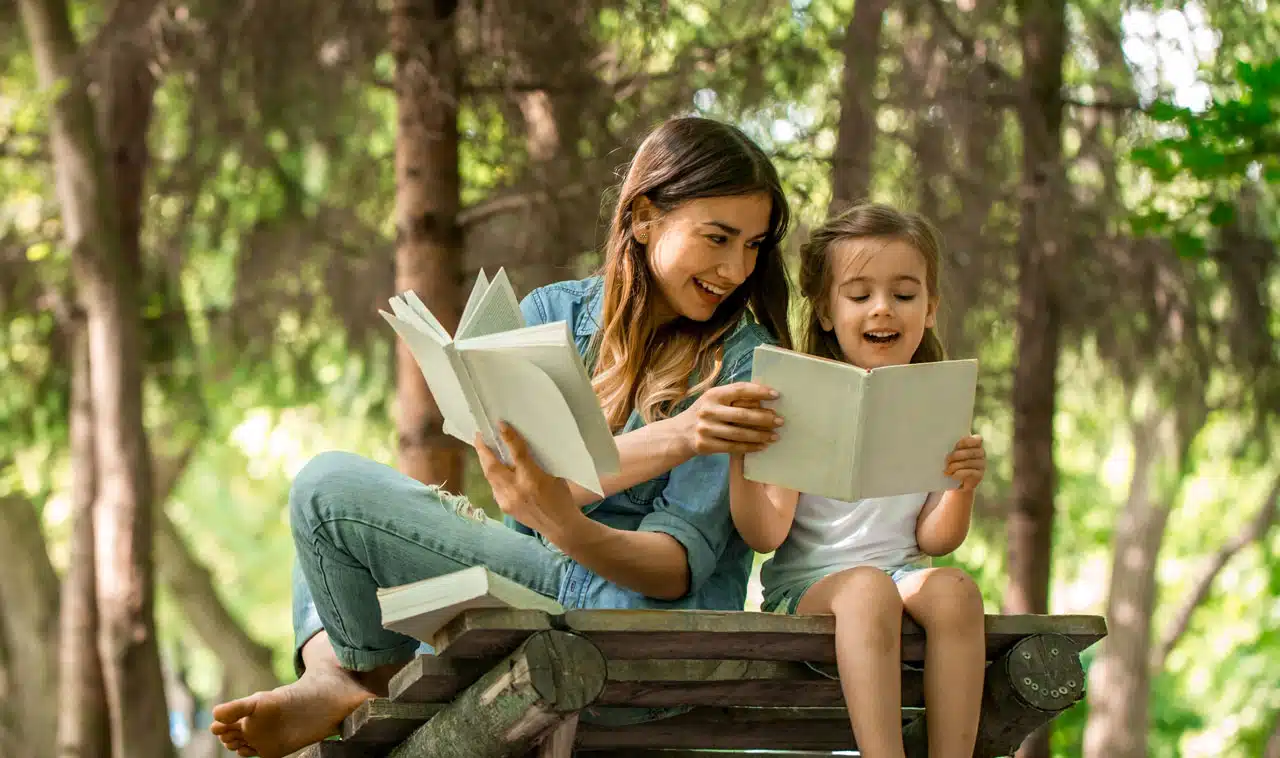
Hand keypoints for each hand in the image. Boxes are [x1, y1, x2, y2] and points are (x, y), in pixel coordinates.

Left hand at [475, 422, 583, 539]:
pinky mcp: (505, 507)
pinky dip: (494, 477)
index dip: (508, 437)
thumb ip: (535, 462)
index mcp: (533, 479)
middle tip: (479, 436)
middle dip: (482, 450)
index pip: (517, 454)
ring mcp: (508, 500)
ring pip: (490, 477)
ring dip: (485, 462)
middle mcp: (517, 490)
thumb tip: (519, 446)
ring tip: (484, 450)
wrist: (560, 526)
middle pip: (492, 467)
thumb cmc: (561, 497)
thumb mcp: (553, 475)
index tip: (500, 424)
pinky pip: (495, 488)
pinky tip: (495, 470)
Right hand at [677, 382, 782, 456]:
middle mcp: (708, 410)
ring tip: (775, 436)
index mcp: (713, 395)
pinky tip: (762, 446)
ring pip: (740, 433)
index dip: (759, 391)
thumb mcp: (713, 400)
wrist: (679, 434)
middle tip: (780, 421)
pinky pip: (734, 447)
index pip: (740, 390)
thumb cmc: (705, 413)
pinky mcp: (706, 445)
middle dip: (765, 418)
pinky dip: (750, 447)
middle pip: (743, 415)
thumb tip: (765, 400)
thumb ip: (733, 398)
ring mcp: (706, 429)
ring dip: (761, 435)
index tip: (776, 395)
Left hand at [944, 434, 985, 490]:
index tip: (956, 446)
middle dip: (956, 456)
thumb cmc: (954, 463)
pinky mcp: (979, 476)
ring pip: (968, 463)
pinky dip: (958, 474)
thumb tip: (943, 444)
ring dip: (955, 466)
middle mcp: (981, 453)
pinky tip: (953, 476)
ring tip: (947, 470)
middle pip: (970, 452)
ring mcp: (981, 465)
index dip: (965, 442)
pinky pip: (969, 473)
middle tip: (946, 461)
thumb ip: (954, 447)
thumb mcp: (953, 453)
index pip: (977, 439)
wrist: (956, 482)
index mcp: (976, 445)